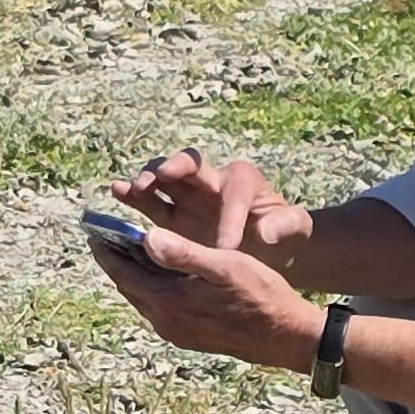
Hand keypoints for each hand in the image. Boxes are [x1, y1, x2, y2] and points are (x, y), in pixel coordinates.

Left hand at [89, 221, 320, 372]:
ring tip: (129, 252)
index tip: (93, 231)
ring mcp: (175, 332)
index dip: (107, 250)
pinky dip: (151, 288)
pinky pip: (158, 308)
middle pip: (128, 285)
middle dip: (116, 260)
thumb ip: (184, 252)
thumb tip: (147, 237)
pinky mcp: (187, 336)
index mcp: (168, 301)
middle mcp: (165, 321)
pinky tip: (160, 275)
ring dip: (133, 275)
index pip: (123, 272)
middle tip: (107, 237)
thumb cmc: (260, 295)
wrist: (284, 337)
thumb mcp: (225, 265)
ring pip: (142, 297)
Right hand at [110, 148, 312, 269]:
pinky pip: (149, 201)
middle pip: (190, 163)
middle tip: (163, 177)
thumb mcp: (297, 229)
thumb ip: (287, 224)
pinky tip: (118, 192)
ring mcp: (187, 197)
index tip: (226, 247)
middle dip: (176, 167)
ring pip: (163, 177)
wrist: (266, 250)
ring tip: (133, 188)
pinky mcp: (171, 215)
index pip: (234, 191)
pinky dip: (132, 195)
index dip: (229, 216)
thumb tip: (264, 231)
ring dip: (148, 178)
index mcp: (244, 182)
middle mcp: (211, 182)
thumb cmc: (283, 236)